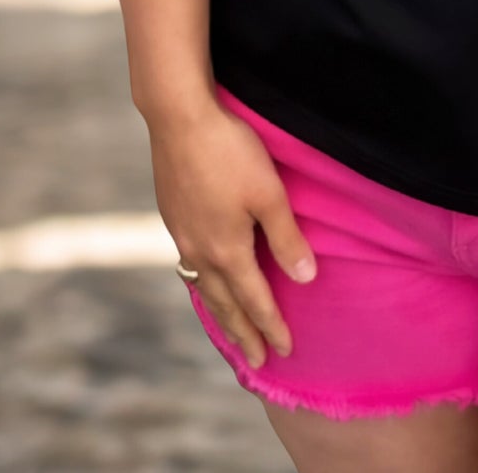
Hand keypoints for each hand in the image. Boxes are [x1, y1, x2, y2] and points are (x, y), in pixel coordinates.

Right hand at [148, 95, 317, 371]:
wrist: (178, 117)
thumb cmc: (230, 152)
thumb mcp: (269, 193)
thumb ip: (286, 238)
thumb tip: (305, 279)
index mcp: (226, 250)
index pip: (254, 299)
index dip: (271, 325)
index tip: (285, 350)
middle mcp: (199, 251)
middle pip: (224, 303)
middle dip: (242, 333)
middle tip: (255, 360)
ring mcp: (181, 234)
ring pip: (202, 286)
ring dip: (219, 311)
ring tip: (229, 329)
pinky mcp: (172, 215)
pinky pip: (188, 265)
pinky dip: (202, 284)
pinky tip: (203, 278)